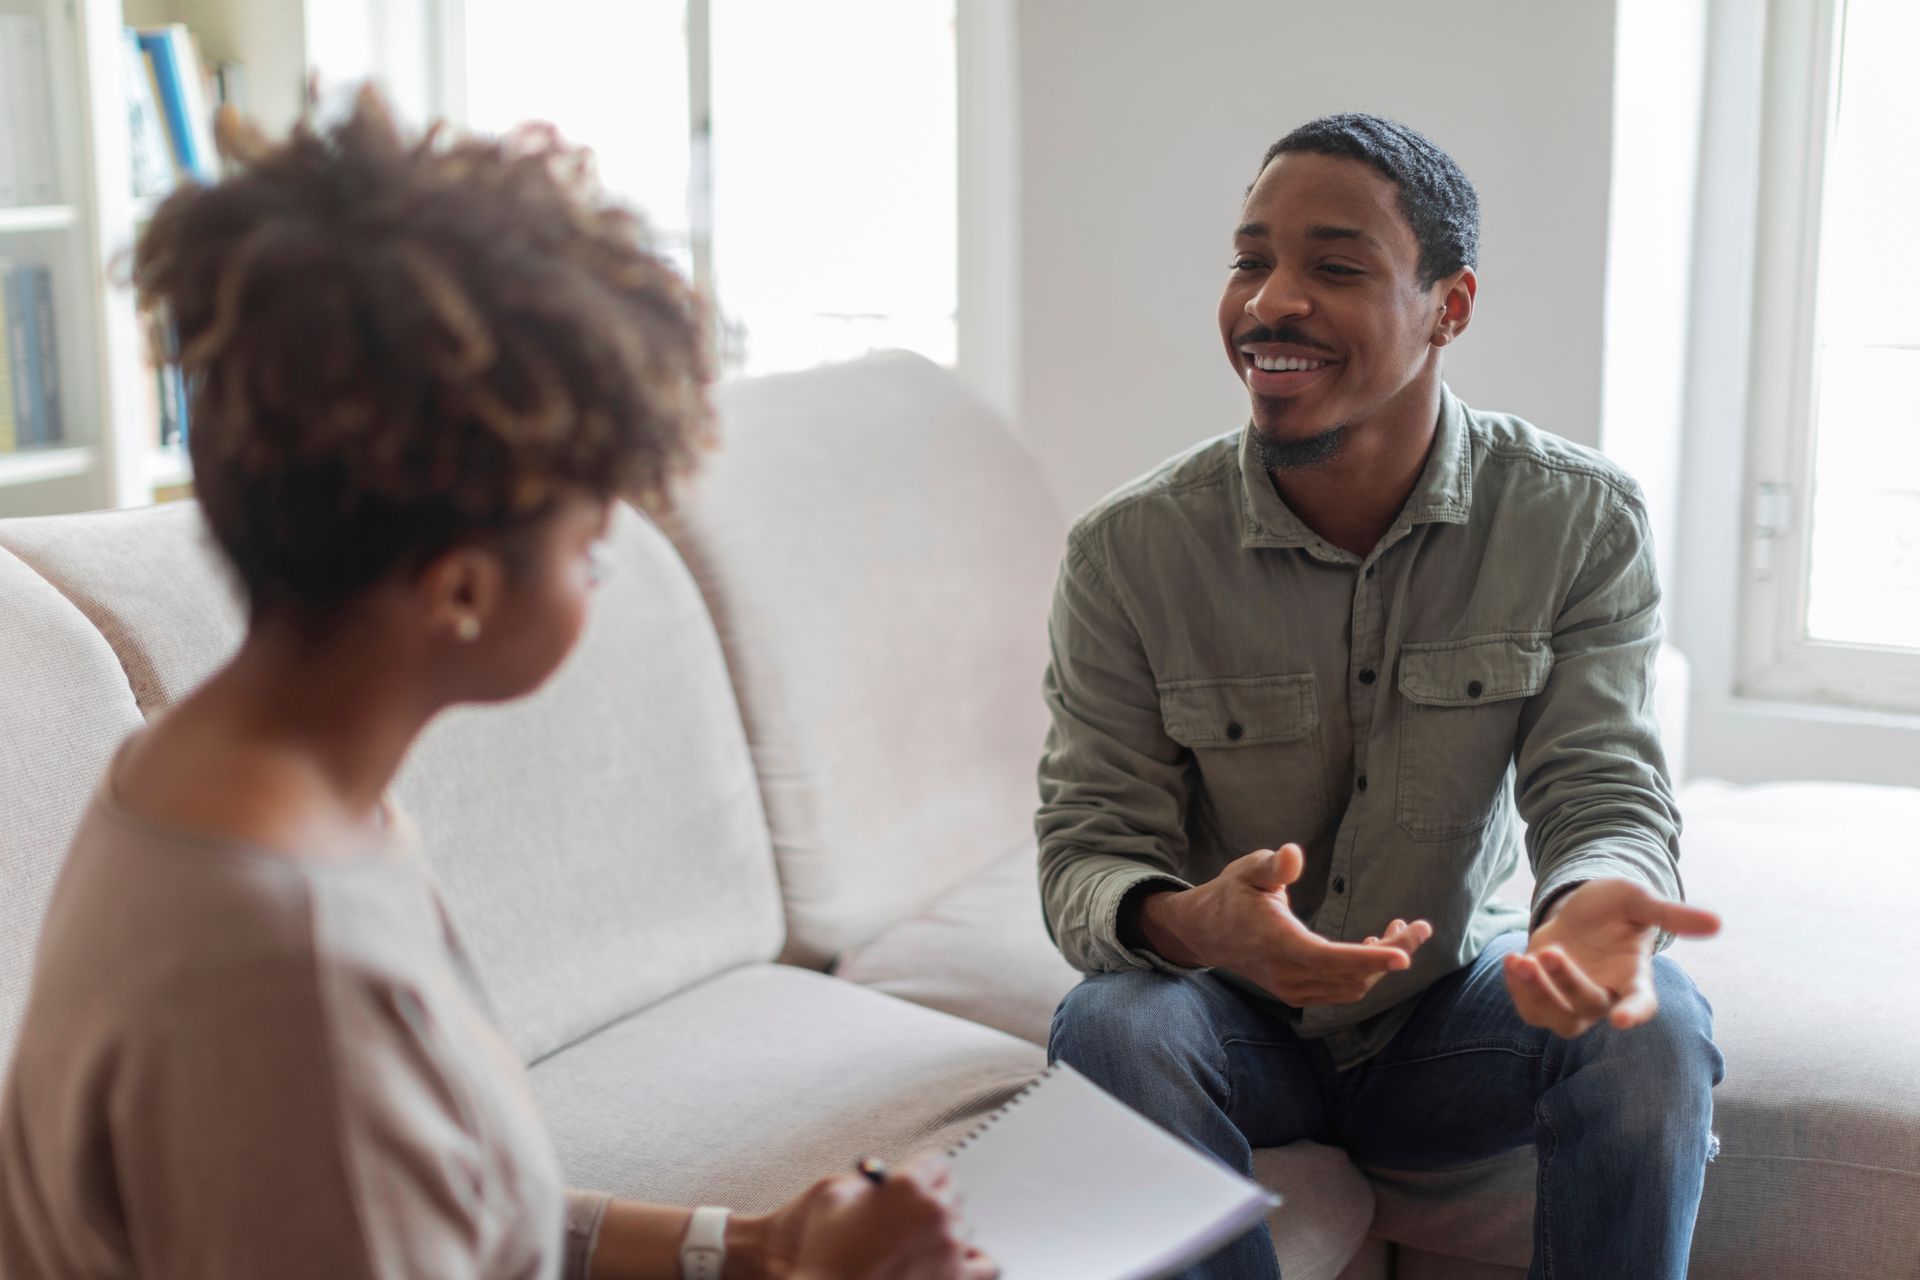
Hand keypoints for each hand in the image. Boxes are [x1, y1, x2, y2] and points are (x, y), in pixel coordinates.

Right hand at [754, 1153, 995, 1279]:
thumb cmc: (825, 1256)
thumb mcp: (832, 1198)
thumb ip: (865, 1182)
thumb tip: (881, 1182)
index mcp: (908, 1186)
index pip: (937, 1163)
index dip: (924, 1173)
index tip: (921, 1181)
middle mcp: (934, 1213)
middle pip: (954, 1193)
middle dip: (935, 1200)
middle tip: (917, 1213)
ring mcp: (949, 1249)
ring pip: (964, 1228)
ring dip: (947, 1231)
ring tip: (924, 1243)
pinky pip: (983, 1265)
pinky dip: (971, 1262)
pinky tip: (953, 1262)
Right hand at [1138, 843, 1433, 1006]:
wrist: (1206, 932)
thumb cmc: (1232, 895)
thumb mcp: (1247, 870)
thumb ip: (1272, 866)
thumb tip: (1292, 854)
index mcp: (1276, 942)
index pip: (1329, 958)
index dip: (1369, 959)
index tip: (1404, 956)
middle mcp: (1286, 973)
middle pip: (1351, 975)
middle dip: (1392, 954)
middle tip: (1421, 928)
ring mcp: (1292, 989)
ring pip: (1351, 987)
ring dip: (1382, 964)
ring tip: (1401, 931)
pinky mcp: (1298, 993)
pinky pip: (1341, 990)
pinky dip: (1365, 973)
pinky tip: (1373, 945)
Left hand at [1505, 878, 1720, 1037]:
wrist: (1580, 909)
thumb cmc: (1616, 907)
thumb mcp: (1638, 900)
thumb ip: (1671, 914)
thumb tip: (1718, 922)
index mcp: (1634, 977)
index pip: (1641, 1003)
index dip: (1634, 1013)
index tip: (1623, 1021)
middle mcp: (1606, 995)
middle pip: (1589, 1006)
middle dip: (1567, 983)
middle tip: (1549, 953)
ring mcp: (1573, 1000)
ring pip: (1559, 1020)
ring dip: (1537, 995)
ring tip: (1521, 961)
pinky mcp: (1545, 997)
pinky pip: (1531, 1012)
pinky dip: (1518, 991)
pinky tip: (1513, 961)